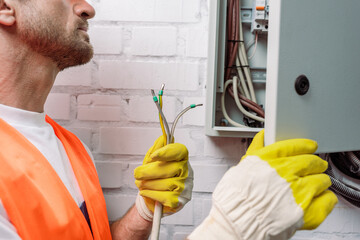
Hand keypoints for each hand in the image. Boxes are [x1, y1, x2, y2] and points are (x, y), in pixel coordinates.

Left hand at [134, 136, 192, 220]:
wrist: (153, 200)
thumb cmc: (154, 178)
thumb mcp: (152, 161)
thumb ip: (157, 149)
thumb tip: (162, 138)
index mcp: (181, 159)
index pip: (180, 151)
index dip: (167, 152)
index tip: (153, 156)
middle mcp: (186, 172)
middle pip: (170, 169)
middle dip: (150, 172)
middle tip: (138, 174)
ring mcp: (185, 187)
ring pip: (167, 183)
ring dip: (148, 184)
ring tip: (141, 184)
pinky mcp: (179, 201)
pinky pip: (165, 196)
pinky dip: (151, 194)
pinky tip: (146, 192)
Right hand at [188, 130, 337, 239]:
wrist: (238, 221)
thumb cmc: (237, 196)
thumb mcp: (243, 165)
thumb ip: (256, 148)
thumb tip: (262, 136)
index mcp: (272, 160)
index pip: (297, 146)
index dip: (306, 146)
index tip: (310, 147)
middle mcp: (287, 174)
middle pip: (313, 162)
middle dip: (315, 163)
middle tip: (315, 166)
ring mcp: (300, 193)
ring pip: (322, 180)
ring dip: (320, 181)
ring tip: (314, 184)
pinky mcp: (308, 212)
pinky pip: (328, 199)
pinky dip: (325, 198)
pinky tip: (318, 198)